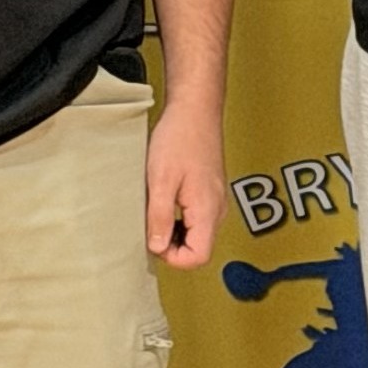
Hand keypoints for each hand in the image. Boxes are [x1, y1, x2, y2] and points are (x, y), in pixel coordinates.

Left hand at [145, 94, 226, 268]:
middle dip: (173, 246)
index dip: (174, 258)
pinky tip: (165, 203)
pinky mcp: (211, 192)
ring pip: (198, 234)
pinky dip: (180, 220)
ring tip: (155, 212)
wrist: (195, 110)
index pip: (198, 256)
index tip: (154, 241)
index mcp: (207, 210)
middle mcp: (217, 209)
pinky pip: (198, 219)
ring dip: (175, 233)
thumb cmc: (179, 139)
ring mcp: (216, 201)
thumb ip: (160, 217)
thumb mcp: (161, 180)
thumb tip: (157, 247)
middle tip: (150, 226)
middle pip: (199, 248)